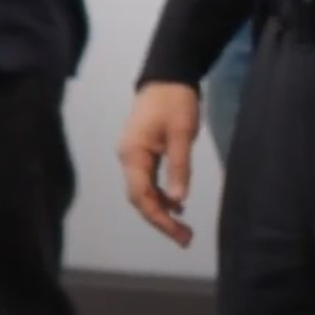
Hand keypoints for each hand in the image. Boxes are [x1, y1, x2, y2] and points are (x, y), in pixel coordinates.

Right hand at [116, 82, 200, 245]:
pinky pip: (148, 180)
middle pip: (140, 198)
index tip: (178, 233)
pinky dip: (162, 194)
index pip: (141, 197)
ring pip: (144, 191)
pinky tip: (177, 204)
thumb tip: (179, 201)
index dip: (159, 218)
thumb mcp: (182, 133)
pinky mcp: (142, 151)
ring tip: (183, 229)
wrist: (168, 75)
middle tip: (185, 238)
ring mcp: (133, 155)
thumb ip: (179, 167)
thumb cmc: (176, 101)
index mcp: (133, 155)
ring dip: (161, 209)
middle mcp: (128, 158)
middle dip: (161, 220)